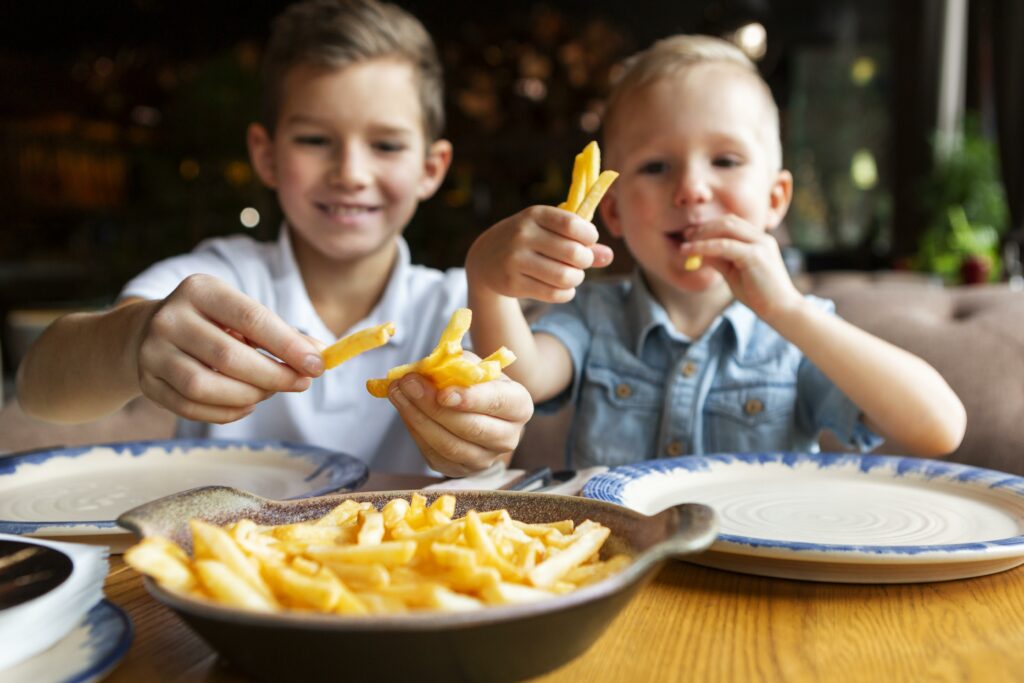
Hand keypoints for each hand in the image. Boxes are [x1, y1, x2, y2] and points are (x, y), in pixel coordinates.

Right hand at [133, 274, 323, 422]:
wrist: (148, 331)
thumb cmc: (212, 323)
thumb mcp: (243, 316)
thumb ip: (281, 334)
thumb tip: (320, 354)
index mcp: (200, 290)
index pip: (251, 318)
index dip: (288, 345)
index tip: (317, 364)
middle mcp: (170, 317)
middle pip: (228, 356)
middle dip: (273, 375)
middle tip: (301, 383)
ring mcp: (153, 351)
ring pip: (204, 386)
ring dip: (248, 395)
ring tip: (269, 392)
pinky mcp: (147, 382)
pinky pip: (190, 407)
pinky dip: (225, 412)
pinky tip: (247, 404)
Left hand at [386, 365, 534, 476]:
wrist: (476, 407)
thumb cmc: (475, 382)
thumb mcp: (472, 364)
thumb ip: (455, 364)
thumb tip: (426, 369)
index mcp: (519, 405)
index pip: (497, 403)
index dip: (470, 399)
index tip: (442, 392)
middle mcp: (508, 437)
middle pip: (471, 428)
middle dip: (434, 406)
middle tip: (408, 384)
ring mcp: (485, 459)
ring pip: (450, 445)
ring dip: (418, 418)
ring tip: (398, 393)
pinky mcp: (460, 470)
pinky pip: (434, 454)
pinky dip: (416, 430)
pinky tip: (404, 409)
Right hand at [466, 205, 612, 302]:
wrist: (485, 258)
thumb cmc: (528, 240)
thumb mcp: (550, 231)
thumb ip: (581, 241)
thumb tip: (609, 256)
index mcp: (535, 215)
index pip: (573, 225)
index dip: (590, 236)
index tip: (588, 241)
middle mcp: (523, 235)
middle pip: (574, 253)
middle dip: (586, 261)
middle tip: (581, 262)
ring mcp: (515, 260)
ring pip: (565, 277)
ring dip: (577, 279)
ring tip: (572, 275)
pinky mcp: (512, 284)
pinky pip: (553, 294)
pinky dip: (566, 293)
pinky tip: (563, 288)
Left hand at [680, 215, 802, 320]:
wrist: (781, 310)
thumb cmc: (759, 295)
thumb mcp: (733, 273)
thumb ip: (718, 260)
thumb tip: (698, 251)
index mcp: (759, 240)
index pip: (732, 223)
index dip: (710, 226)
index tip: (692, 235)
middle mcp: (761, 238)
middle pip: (728, 221)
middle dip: (704, 227)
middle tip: (686, 237)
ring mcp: (760, 244)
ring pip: (726, 228)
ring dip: (703, 235)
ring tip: (686, 246)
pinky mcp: (755, 255)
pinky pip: (724, 245)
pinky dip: (705, 247)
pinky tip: (691, 252)